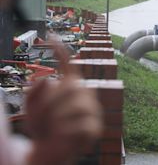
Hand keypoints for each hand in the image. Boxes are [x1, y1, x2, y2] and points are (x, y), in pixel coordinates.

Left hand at [26, 42, 102, 164]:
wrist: (50, 151)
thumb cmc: (42, 127)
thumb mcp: (31, 110)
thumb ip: (33, 93)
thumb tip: (47, 78)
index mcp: (69, 87)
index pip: (67, 65)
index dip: (60, 51)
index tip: (51, 36)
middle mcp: (84, 95)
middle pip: (70, 88)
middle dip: (49, 105)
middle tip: (38, 120)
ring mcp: (92, 110)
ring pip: (77, 108)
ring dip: (57, 121)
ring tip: (50, 130)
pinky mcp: (96, 127)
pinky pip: (82, 126)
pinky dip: (67, 133)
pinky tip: (61, 136)